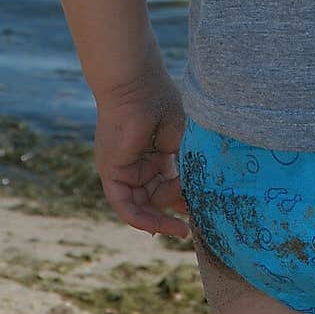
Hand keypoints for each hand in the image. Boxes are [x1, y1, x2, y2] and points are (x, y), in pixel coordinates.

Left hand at [93, 69, 189, 238]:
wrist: (136, 85)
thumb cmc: (161, 103)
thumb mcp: (182, 140)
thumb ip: (187, 167)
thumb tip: (199, 193)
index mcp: (156, 152)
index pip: (169, 182)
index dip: (184, 198)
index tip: (202, 210)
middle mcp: (138, 164)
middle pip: (156, 197)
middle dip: (175, 211)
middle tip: (195, 223)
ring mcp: (124, 170)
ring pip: (143, 204)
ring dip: (163, 218)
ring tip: (183, 228)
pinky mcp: (112, 173)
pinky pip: (125, 205)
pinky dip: (142, 220)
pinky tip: (162, 227)